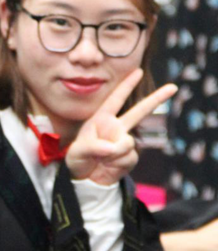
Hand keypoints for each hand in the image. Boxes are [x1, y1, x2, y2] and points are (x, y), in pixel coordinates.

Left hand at [65, 69, 176, 184]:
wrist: (85, 179)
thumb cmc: (78, 159)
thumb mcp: (78, 152)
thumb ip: (93, 147)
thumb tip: (115, 146)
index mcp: (101, 119)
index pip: (115, 100)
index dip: (126, 85)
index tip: (137, 71)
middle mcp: (116, 128)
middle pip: (139, 111)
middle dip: (156, 99)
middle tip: (173, 87)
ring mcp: (125, 142)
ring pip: (127, 143)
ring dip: (112, 153)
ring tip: (99, 159)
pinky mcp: (130, 156)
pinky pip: (128, 157)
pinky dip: (116, 163)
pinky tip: (108, 166)